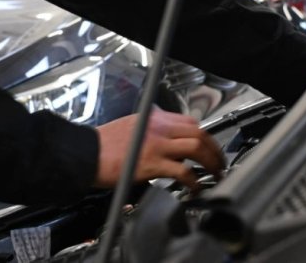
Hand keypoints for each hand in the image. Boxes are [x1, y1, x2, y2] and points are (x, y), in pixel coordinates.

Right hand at [93, 108, 224, 189]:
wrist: (85, 153)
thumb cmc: (102, 144)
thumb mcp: (130, 125)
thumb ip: (150, 128)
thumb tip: (164, 137)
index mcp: (153, 118)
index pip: (189, 121)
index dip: (204, 135)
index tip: (209, 146)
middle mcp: (158, 127)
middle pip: (199, 132)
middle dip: (215, 149)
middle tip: (219, 162)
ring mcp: (156, 145)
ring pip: (196, 147)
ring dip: (212, 162)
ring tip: (215, 174)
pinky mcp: (152, 164)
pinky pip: (183, 172)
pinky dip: (194, 181)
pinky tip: (195, 188)